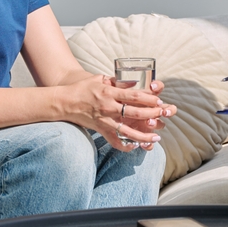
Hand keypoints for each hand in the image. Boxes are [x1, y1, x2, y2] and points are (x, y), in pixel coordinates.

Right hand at [62, 75, 176, 151]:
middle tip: (163, 115)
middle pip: (134, 112)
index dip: (148, 99)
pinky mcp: (101, 130)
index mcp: (109, 92)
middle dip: (151, 114)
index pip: (133, 96)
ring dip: (143, 135)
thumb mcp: (99, 79)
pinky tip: (135, 147)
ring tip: (156, 137)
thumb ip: (115, 81)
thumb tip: (132, 83)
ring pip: (127, 130)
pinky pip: (114, 141)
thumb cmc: (82, 88)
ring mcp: (105, 120)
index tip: (159, 100)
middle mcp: (108, 107)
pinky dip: (124, 145)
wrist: (65, 102)